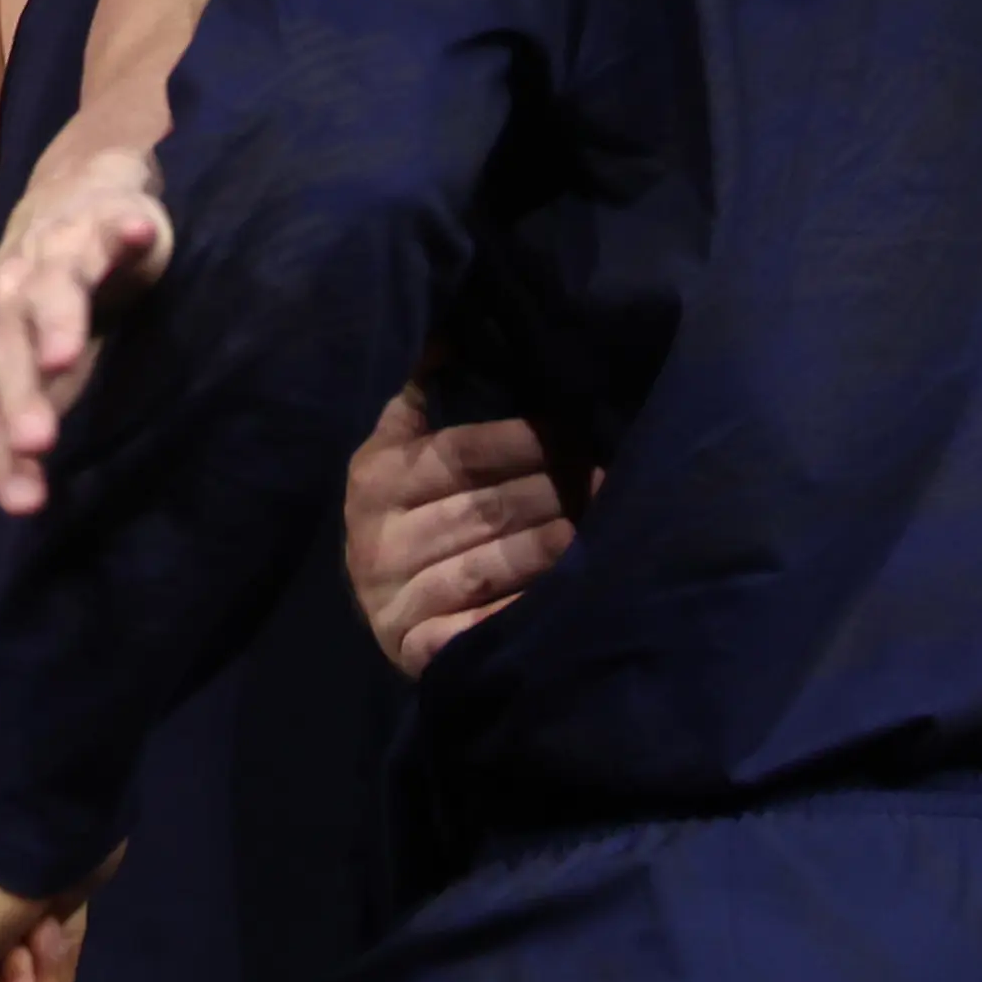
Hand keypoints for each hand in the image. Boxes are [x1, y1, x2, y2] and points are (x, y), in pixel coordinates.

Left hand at [0, 150, 169, 545]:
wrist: (67, 210)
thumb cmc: (32, 317)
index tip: (24, 505)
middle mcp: (3, 304)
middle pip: (7, 354)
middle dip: (21, 398)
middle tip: (38, 444)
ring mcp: (50, 260)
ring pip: (50, 292)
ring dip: (57, 321)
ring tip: (67, 356)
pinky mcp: (98, 228)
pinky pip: (108, 230)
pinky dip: (120, 233)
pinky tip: (135, 235)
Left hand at [0, 822, 115, 981]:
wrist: (37, 805)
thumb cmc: (48, 837)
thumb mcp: (36, 893)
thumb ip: (28, 938)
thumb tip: (32, 962)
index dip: (28, 956)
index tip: (50, 919)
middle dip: (30, 972)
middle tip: (51, 928)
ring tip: (44, 929)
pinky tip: (26, 953)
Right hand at [343, 388, 585, 674]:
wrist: (381, 607)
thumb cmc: (401, 512)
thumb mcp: (395, 450)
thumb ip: (419, 398)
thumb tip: (449, 333)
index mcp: (375, 478)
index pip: (459, 453)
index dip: (523, 441)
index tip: (577, 435)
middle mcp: (376, 539)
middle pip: (482, 509)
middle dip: (552, 493)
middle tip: (607, 481)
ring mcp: (394, 599)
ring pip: (486, 566)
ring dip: (548, 548)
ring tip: (596, 530)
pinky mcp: (416, 648)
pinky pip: (479, 627)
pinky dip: (523, 609)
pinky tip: (566, 595)